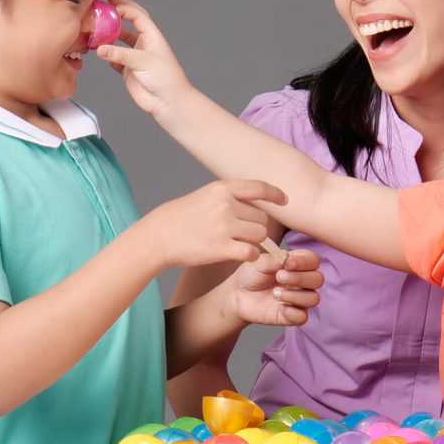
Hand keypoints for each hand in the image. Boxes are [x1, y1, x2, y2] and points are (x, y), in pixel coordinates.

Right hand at [96, 0, 190, 118]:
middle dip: (118, 12)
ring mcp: (135, 57)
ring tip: (95, 29)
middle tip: (105, 2)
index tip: (110, 5)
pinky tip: (100, 54)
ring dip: (108, 35)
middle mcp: (143, 44)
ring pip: (119, 41)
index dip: (124, 8)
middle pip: (129, 23)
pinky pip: (115, 59)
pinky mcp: (129, 71)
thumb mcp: (143, 61)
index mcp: (152, 37)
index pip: (137, 16)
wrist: (168, 102)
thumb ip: (120, 54)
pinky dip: (107, 56)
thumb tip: (100, 48)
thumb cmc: (164, 78)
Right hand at [145, 180, 286, 267]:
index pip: (259, 187)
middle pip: (262, 217)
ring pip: (260, 235)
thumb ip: (230, 198)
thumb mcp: (205, 196)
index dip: (275, 194)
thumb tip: (257, 204)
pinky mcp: (222, 248)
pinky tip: (239, 255)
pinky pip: (251, 252)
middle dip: (257, 227)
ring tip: (239, 244)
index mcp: (222, 189)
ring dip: (254, 242)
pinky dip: (250, 256)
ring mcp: (224, 226)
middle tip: (244, 235)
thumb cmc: (182, 217)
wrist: (158, 236)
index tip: (284, 200)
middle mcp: (225, 205)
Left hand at [230, 249, 323, 325]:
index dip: (304, 262)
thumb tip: (287, 258)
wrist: (238, 295)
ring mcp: (298, 299)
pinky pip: (303, 316)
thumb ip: (274, 259)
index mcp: (297, 265)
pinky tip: (279, 307)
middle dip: (300, 278)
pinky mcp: (292, 316)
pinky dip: (292, 312)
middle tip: (279, 277)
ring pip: (313, 298)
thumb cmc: (251, 275)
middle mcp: (302, 282)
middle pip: (318, 279)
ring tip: (275, 293)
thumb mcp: (259, 263)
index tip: (287, 263)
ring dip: (295, 295)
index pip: (313, 261)